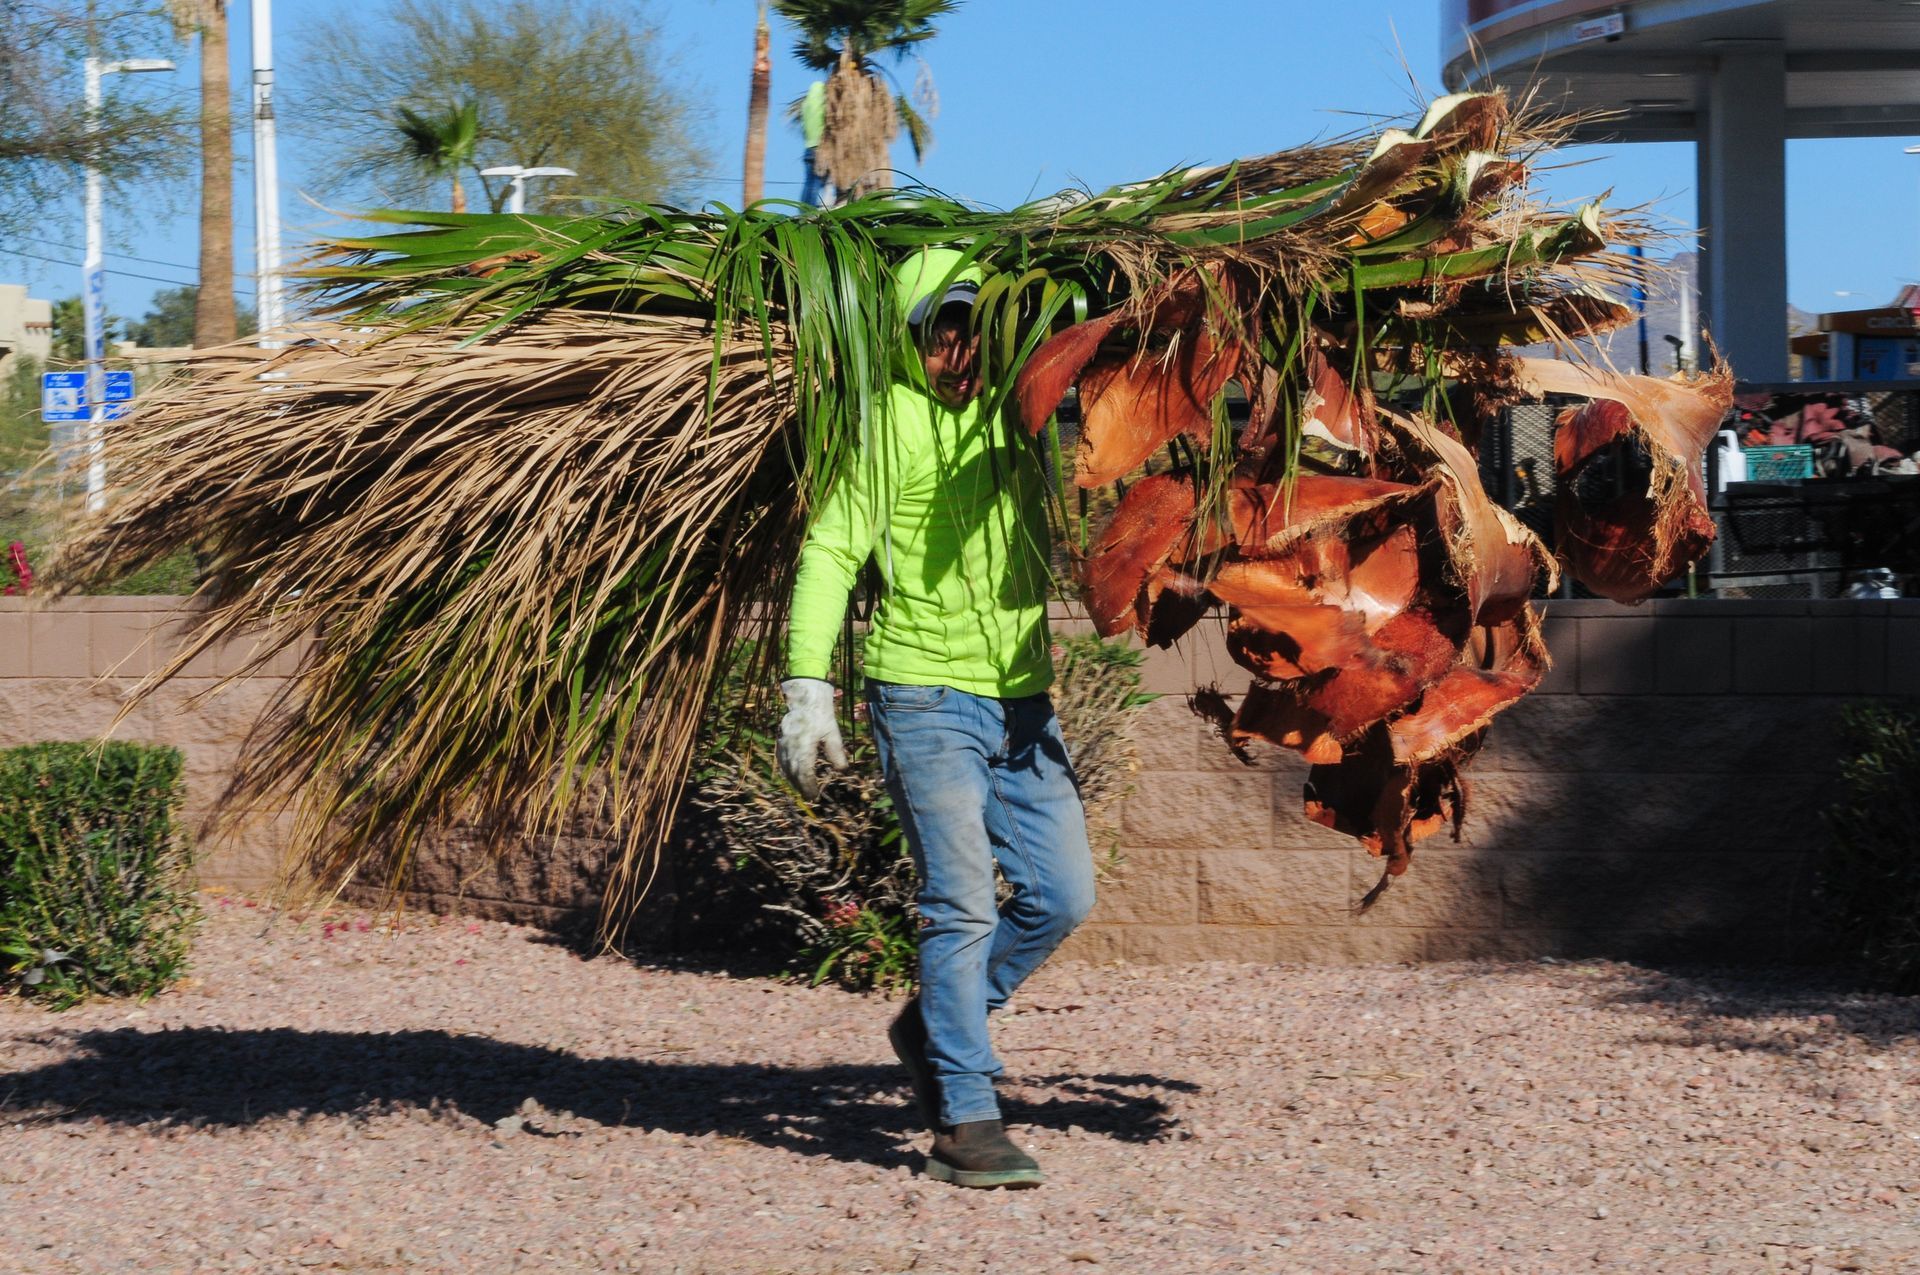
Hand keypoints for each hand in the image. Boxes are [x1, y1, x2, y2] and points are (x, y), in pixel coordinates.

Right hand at [777, 677, 847, 797]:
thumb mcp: (832, 734)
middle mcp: (791, 748)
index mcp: (804, 748)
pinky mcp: (781, 740)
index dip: (809, 787)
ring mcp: (784, 744)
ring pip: (786, 768)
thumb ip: (836, 753)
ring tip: (801, 789)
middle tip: (809, 796)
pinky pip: (781, 759)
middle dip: (801, 786)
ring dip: (793, 780)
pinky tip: (791, 774)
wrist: (804, 697)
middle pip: (794, 774)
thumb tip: (842, 771)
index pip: (805, 774)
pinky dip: (786, 769)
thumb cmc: (821, 714)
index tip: (815, 796)